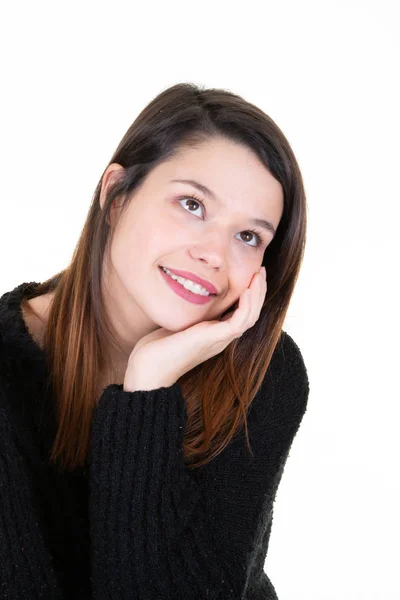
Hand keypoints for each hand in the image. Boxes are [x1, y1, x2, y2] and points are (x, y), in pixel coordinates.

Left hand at [123, 267, 266, 390]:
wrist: (150, 370)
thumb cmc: (157, 348)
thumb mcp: (178, 322)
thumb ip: (188, 312)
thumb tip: (185, 291)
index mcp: (215, 334)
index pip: (242, 313)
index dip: (250, 294)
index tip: (251, 275)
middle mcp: (221, 338)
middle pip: (251, 313)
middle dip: (258, 291)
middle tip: (261, 270)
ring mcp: (219, 340)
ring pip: (250, 317)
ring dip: (257, 295)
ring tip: (258, 276)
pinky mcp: (214, 339)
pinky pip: (239, 322)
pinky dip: (246, 306)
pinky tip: (247, 291)